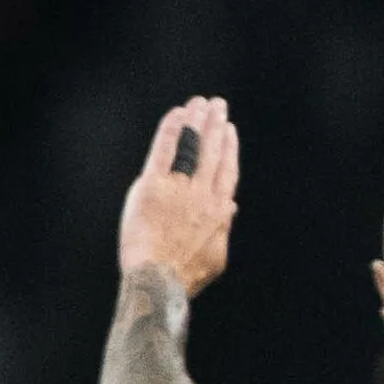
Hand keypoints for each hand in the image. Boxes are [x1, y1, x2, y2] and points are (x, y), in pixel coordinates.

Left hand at [116, 96, 237, 296]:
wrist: (159, 280)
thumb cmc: (186, 274)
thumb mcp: (216, 256)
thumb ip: (223, 227)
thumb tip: (230, 208)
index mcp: (219, 210)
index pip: (227, 170)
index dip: (229, 147)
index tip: (229, 130)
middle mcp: (202, 194)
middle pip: (212, 151)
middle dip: (215, 124)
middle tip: (217, 104)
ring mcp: (178, 187)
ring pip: (192, 145)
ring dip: (197, 120)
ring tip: (199, 103)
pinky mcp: (153, 185)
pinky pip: (165, 150)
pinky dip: (172, 129)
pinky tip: (177, 114)